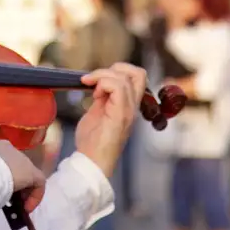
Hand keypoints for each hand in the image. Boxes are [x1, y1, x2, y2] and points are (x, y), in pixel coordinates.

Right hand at [0, 139, 45, 211]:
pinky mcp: (32, 171)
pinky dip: (34, 197)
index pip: (0, 160)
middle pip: (15, 167)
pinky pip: (37, 184)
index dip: (1, 175)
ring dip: (23, 191)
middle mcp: (8, 149)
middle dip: (13, 183)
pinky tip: (26, 208)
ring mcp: (21, 158)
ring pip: (26, 174)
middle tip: (9, 199)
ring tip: (17, 206)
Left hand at [75, 63, 146, 177]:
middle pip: (137, 73)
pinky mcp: (120, 115)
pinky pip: (118, 88)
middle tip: (93, 80)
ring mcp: (128, 110)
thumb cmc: (92, 142)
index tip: (96, 81)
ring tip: (92, 89)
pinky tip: (95, 95)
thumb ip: (101, 98)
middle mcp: (132, 107)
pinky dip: (104, 84)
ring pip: (125, 78)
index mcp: (127, 105)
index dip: (117, 71)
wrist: (91, 161)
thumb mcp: (96, 112)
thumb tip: (97, 84)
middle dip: (113, 69)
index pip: (136, 77)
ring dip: (103, 76)